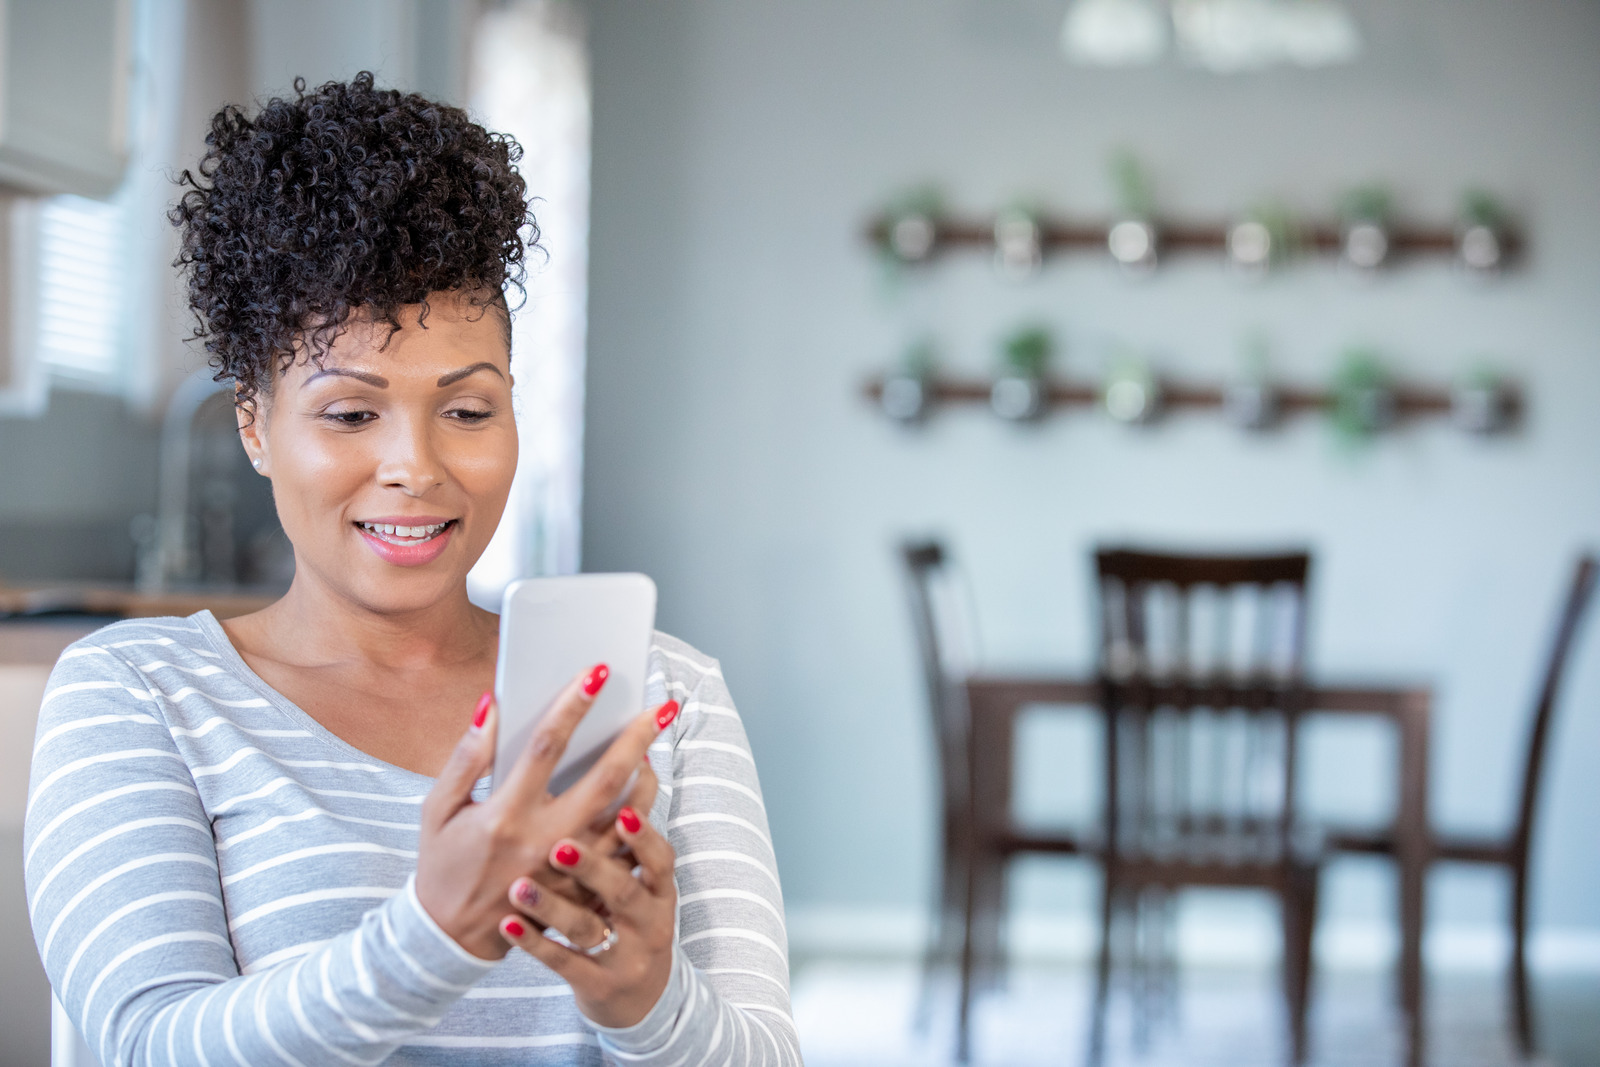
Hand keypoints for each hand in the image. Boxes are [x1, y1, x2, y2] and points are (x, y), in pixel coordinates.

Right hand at [415, 665, 679, 959]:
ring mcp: (570, 872)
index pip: (546, 747)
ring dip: (647, 779)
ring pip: (627, 820)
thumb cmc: (442, 864)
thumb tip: (488, 705)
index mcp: (504, 814)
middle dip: (636, 738)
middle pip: (605, 780)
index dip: (573, 706)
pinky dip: (641, 822)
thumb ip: (466, 757)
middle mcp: (543, 841)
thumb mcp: (438, 809)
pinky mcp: (583, 892)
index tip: (597, 673)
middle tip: (661, 707)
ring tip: (655, 747)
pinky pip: (624, 854)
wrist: (449, 938)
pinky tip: (645, 794)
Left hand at [498, 803, 678, 1027]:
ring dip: (553, 907)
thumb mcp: (643, 883)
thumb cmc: (629, 918)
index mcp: (658, 888)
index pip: (659, 857)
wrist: (638, 999)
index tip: (624, 811)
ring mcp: (624, 955)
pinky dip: (536, 944)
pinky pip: (564, 963)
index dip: (644, 836)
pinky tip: (508, 925)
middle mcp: (648, 920)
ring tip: (519, 886)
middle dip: (593, 866)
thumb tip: (628, 762)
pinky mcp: (597, 983)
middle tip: (557, 846)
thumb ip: (626, 838)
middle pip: (624, 889)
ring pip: (589, 928)